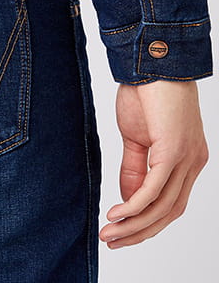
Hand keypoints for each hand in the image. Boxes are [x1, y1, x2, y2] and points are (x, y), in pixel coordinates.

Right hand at [99, 79, 208, 248]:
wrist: (153, 62)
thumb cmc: (147, 94)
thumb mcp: (137, 138)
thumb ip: (135, 169)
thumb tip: (128, 200)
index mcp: (188, 160)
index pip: (171, 204)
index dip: (147, 224)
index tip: (121, 232)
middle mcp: (194, 163)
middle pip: (169, 212)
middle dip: (139, 232)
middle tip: (112, 241)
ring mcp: (187, 158)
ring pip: (162, 206)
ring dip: (134, 225)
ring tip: (110, 233)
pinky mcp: (174, 150)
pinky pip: (154, 189)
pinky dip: (135, 206)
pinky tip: (117, 214)